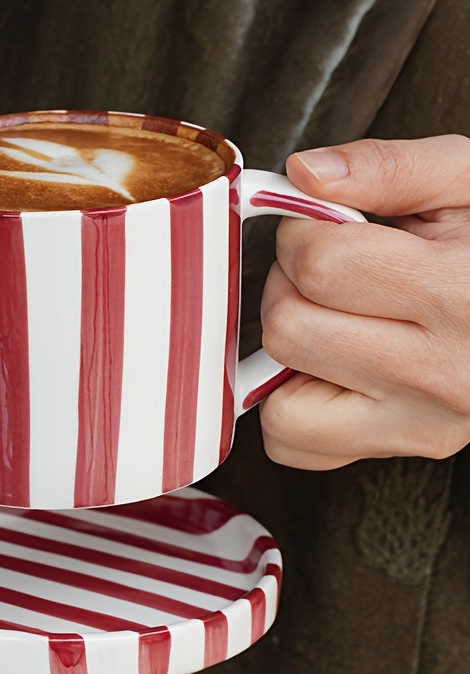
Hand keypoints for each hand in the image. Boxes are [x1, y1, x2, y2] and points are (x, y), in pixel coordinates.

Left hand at [260, 134, 469, 468]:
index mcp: (459, 294)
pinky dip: (290, 404)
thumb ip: (389, 168)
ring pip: (280, 398)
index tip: (320, 230)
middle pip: (290, 329)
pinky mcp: (400, 447)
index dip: (302, 235)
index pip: (319, 265)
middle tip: (328, 275)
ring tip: (333, 320)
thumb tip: (307, 175)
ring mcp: (421, 421)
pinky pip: (293, 443)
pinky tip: (329, 368)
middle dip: (289, 288)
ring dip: (289, 351)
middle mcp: (441, 373)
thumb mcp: (469, 184)